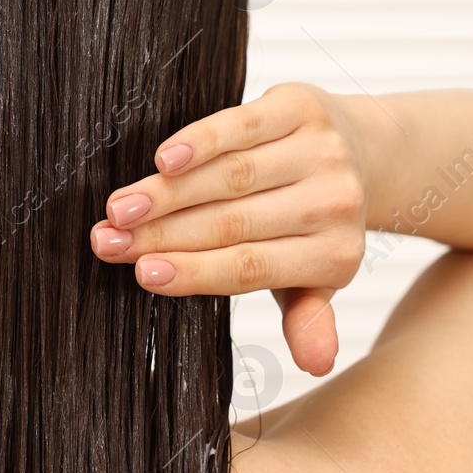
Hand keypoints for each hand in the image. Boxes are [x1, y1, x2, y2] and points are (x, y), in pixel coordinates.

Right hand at [89, 84, 365, 375]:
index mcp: (336, 256)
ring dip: (167, 193)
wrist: (364, 150)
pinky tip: (163, 159)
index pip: (250, 267)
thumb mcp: (315, 277)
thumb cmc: (316, 224)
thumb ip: (307, 316)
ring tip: (119, 209)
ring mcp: (321, 151)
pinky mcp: (301, 107)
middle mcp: (335, 203)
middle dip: (162, 234)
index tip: (141, 274)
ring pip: (230, 176)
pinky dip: (201, 141)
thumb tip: (316, 365)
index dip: (194, 271)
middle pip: (233, 222)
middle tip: (108, 243)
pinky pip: (242, 126)